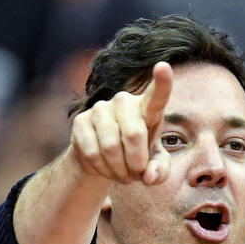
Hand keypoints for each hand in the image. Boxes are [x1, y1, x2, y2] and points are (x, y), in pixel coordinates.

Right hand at [69, 61, 173, 186]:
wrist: (102, 157)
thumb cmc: (135, 156)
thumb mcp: (153, 166)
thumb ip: (159, 171)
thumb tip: (148, 176)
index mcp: (147, 108)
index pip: (157, 95)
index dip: (162, 82)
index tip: (163, 67)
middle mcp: (124, 101)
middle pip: (133, 134)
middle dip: (136, 164)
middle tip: (136, 175)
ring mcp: (100, 108)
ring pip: (110, 147)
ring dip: (118, 171)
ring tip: (122, 175)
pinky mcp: (81, 121)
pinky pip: (92, 152)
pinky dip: (101, 169)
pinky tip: (104, 168)